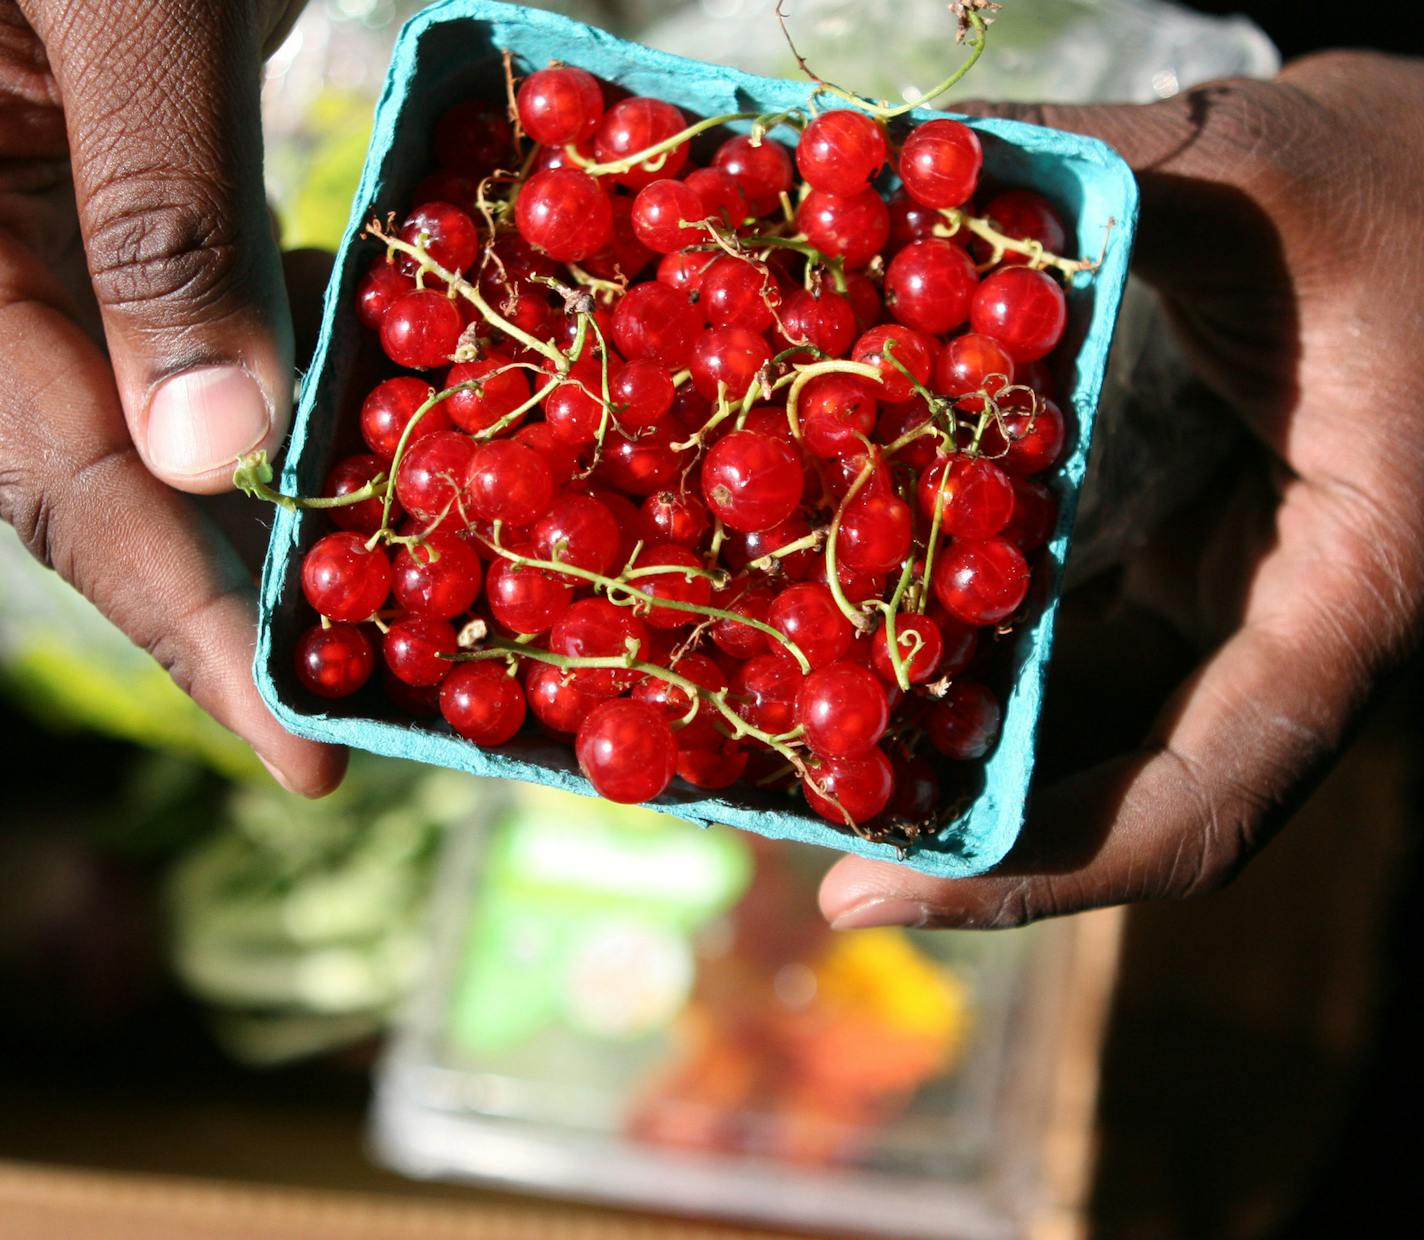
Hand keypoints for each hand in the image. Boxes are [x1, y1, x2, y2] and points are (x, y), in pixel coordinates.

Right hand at [0, 1, 342, 793]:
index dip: (194, 641)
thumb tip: (215, 455)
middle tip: (388, 708)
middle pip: (120, 493)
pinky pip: (204, 325)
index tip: (311, 758)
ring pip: (166, 425)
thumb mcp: (117, 1)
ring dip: (287, 518)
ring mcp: (51, 243)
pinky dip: (292, 390)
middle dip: (253, 607)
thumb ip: (153, 218)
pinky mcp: (122, 194)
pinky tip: (381, 432)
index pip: (73, 499)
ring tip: (414, 609)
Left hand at [822, 52, 1423, 928]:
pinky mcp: (1203, 567)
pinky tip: (872, 639)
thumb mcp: (1268, 169)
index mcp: (1349, 598)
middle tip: (795, 825)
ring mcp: (1245, 610)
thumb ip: (1095, 184)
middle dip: (962, 831)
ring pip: (1095, 733)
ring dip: (957, 753)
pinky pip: (1085, 653)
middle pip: (1122, 796)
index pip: (1197, 799)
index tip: (863, 897)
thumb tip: (893, 168)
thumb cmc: (1423, 178)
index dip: (1033, 872)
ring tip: (804, 749)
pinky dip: (981, 663)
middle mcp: (1294, 637)